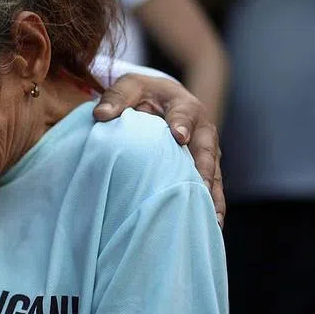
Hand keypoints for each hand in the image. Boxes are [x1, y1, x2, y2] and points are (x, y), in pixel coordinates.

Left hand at [93, 74, 225, 226]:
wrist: (160, 98)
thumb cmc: (142, 94)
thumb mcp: (129, 86)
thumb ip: (116, 97)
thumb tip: (101, 115)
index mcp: (183, 105)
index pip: (184, 114)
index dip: (182, 124)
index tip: (178, 137)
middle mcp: (202, 129)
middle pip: (207, 151)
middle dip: (204, 169)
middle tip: (199, 188)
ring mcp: (206, 151)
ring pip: (213, 175)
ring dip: (213, 197)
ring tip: (212, 221)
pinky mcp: (205, 168)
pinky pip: (211, 188)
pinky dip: (210, 206)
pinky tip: (209, 227)